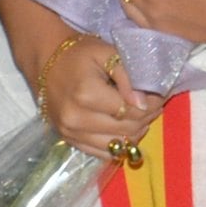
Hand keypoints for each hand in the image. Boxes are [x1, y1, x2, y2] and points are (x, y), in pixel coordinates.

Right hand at [35, 27, 160, 156]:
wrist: (46, 61)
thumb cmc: (79, 54)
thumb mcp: (107, 53)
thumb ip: (128, 77)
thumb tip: (143, 103)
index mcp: (87, 95)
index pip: (132, 111)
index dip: (152, 105)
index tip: (159, 95)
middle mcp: (77, 119)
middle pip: (127, 130)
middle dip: (146, 118)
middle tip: (154, 104)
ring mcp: (71, 133)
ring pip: (118, 145)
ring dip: (135, 132)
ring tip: (140, 114)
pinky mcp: (70, 141)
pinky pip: (103, 153)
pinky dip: (119, 143)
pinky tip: (124, 126)